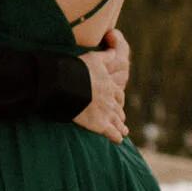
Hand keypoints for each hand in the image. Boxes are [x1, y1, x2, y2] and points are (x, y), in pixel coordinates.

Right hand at [72, 29, 130, 143]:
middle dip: (119, 115)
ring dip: (121, 127)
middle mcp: (111, 101)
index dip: (119, 100)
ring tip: (123, 132)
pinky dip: (116, 137)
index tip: (118, 103)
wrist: (68, 85)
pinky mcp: (100, 125)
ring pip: (118, 122)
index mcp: (110, 86)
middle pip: (119, 110)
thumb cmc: (79, 70)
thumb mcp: (94, 58)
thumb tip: (112, 50)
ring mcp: (107, 114)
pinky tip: (118, 140)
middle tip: (120, 120)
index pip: (119, 95)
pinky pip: (113, 134)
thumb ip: (105, 56)